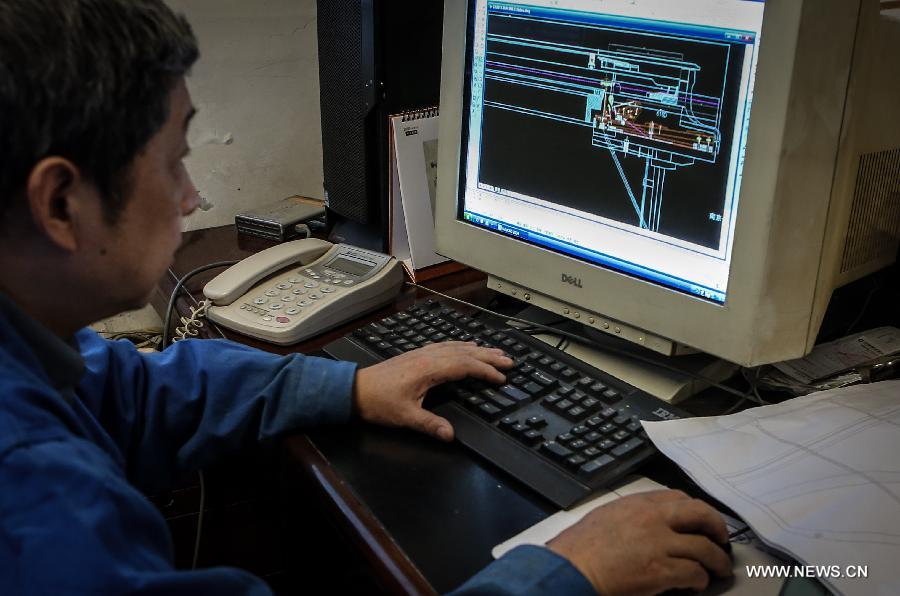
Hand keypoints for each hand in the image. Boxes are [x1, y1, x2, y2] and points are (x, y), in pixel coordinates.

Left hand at [351, 341, 512, 440]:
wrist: (355, 389)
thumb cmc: (378, 402)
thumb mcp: (405, 417)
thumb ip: (430, 425)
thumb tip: (450, 435)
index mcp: (429, 369)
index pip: (465, 366)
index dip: (486, 371)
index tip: (502, 378)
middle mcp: (428, 356)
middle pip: (465, 352)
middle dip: (489, 356)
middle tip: (510, 360)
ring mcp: (422, 353)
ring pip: (456, 347)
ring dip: (478, 349)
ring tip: (495, 352)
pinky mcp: (416, 355)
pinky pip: (445, 346)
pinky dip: (461, 346)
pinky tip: (465, 347)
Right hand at [547, 490, 731, 594]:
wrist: (571, 568)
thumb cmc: (580, 549)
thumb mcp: (607, 517)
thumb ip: (633, 516)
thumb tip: (654, 527)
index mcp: (638, 504)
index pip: (679, 498)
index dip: (697, 511)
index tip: (702, 521)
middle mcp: (653, 518)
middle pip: (701, 514)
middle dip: (718, 528)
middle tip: (722, 541)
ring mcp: (659, 543)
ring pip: (705, 548)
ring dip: (716, 561)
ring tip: (718, 570)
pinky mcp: (662, 570)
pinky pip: (695, 573)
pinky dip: (700, 581)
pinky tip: (696, 586)